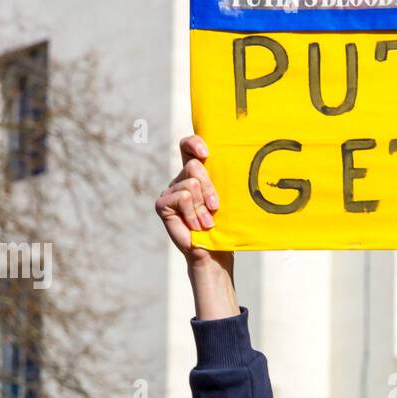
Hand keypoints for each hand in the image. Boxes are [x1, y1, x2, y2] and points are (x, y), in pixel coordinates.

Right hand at [154, 135, 231, 269]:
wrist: (214, 254)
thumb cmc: (223, 227)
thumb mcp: (225, 199)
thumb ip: (222, 180)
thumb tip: (233, 160)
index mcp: (196, 174)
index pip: (188, 146)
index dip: (194, 143)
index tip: (207, 154)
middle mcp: (181, 179)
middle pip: (195, 166)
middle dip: (209, 188)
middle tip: (215, 208)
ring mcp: (170, 191)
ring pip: (191, 184)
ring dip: (202, 207)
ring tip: (207, 222)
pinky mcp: (162, 204)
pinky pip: (182, 197)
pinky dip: (192, 213)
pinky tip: (196, 225)